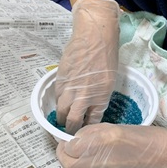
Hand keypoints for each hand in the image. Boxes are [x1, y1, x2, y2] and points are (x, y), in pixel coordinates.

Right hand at [55, 0, 119, 133]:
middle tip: (72, 131)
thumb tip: (91, 103)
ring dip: (63, 118)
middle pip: (74, 122)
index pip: (93, 120)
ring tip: (64, 120)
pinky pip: (57, 98)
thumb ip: (100, 94)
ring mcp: (70, 89)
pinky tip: (61, 104)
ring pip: (62, 112)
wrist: (94, 36)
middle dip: (73, 129)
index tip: (88, 129)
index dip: (89, 127)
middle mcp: (84, 96)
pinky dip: (59, 103)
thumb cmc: (107, 54)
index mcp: (101, 96)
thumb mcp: (109, 78)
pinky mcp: (60, 80)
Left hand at [57, 124, 166, 167]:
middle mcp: (104, 160)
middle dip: (65, 157)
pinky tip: (117, 158)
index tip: (66, 140)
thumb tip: (77, 139)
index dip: (64, 145)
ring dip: (87, 159)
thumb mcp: (120, 128)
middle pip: (70, 166)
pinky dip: (103, 165)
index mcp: (106, 141)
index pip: (69, 149)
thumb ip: (96, 133)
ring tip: (100, 149)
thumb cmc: (152, 138)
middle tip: (69, 148)